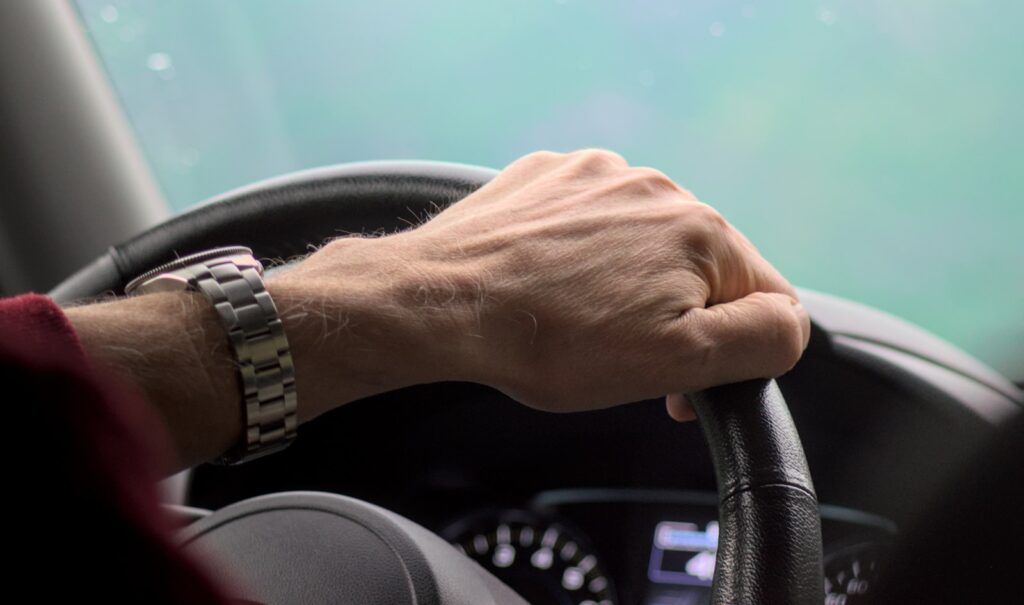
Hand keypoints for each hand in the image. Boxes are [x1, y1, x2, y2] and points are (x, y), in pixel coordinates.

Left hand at [283, 149, 809, 419]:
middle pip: (700, 270)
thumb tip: (792, 323)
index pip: (763, 299)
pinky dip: (581, 255)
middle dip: (674, 318)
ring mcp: (598, 177)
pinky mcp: (549, 178)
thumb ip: (761, 338)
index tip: (677, 383)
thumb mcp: (678, 361)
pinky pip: (590, 222)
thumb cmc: (550, 341)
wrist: (441, 304)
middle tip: (620, 356)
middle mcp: (658, 188)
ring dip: (627, 284)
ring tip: (575, 319)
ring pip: (644, 244)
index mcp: (703, 230)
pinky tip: (549, 283)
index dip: (730, 354)